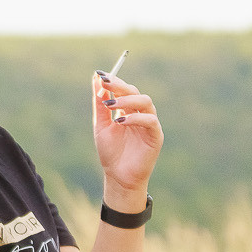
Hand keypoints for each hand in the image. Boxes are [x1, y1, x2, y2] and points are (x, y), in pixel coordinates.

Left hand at [91, 71, 162, 196]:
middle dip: (120, 86)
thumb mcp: (101, 126)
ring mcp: (149, 124)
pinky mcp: (156, 135)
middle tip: (106, 83)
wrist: (117, 177)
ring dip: (127, 100)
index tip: (100, 75)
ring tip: (110, 105)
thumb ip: (100, 105)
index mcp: (128, 111)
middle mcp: (140, 114)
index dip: (114, 81)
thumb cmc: (111, 153)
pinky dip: (135, 118)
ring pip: (145, 102)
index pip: (124, 90)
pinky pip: (150, 121)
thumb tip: (96, 81)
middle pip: (135, 92)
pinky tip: (120, 121)